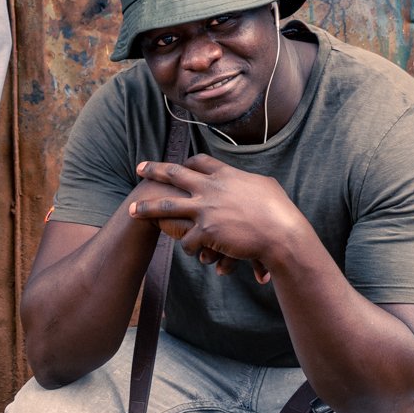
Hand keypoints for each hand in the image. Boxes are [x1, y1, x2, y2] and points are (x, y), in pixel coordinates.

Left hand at [129, 154, 294, 282]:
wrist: (281, 233)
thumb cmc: (280, 211)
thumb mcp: (264, 186)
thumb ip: (249, 182)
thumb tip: (248, 181)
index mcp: (226, 175)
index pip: (200, 162)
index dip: (186, 162)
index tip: (175, 161)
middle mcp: (211, 188)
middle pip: (175, 174)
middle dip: (154, 170)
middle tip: (139, 168)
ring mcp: (206, 209)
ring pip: (167, 206)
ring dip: (147, 209)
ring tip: (132, 211)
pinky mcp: (205, 231)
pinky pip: (187, 240)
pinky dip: (188, 247)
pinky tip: (191, 251)